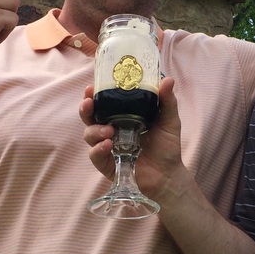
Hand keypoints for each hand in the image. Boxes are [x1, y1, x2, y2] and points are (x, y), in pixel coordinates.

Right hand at [81, 77, 188, 203]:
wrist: (168, 174)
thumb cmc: (167, 146)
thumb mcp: (169, 121)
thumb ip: (167, 101)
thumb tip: (167, 79)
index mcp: (121, 116)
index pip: (103, 102)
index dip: (94, 94)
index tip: (91, 87)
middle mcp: (110, 129)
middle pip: (89, 116)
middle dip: (85, 108)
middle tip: (89, 103)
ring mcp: (107, 147)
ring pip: (89, 135)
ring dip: (95, 130)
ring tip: (109, 131)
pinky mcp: (107, 164)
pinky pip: (95, 156)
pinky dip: (98, 149)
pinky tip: (108, 145)